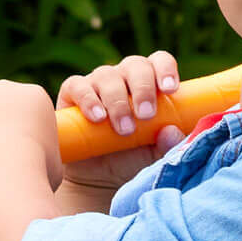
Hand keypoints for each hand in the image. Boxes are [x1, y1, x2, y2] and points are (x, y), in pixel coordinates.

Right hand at [56, 48, 185, 197]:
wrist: (99, 179)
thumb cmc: (133, 159)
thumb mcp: (156, 155)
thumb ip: (169, 146)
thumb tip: (170, 131)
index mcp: (149, 82)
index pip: (159, 61)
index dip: (165, 69)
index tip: (170, 90)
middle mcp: (124, 77)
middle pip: (135, 65)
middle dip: (143, 89)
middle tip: (146, 116)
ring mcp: (97, 83)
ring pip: (107, 76)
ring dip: (117, 101)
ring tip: (124, 130)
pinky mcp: (72, 95)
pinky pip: (77, 86)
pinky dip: (88, 99)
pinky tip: (98, 118)